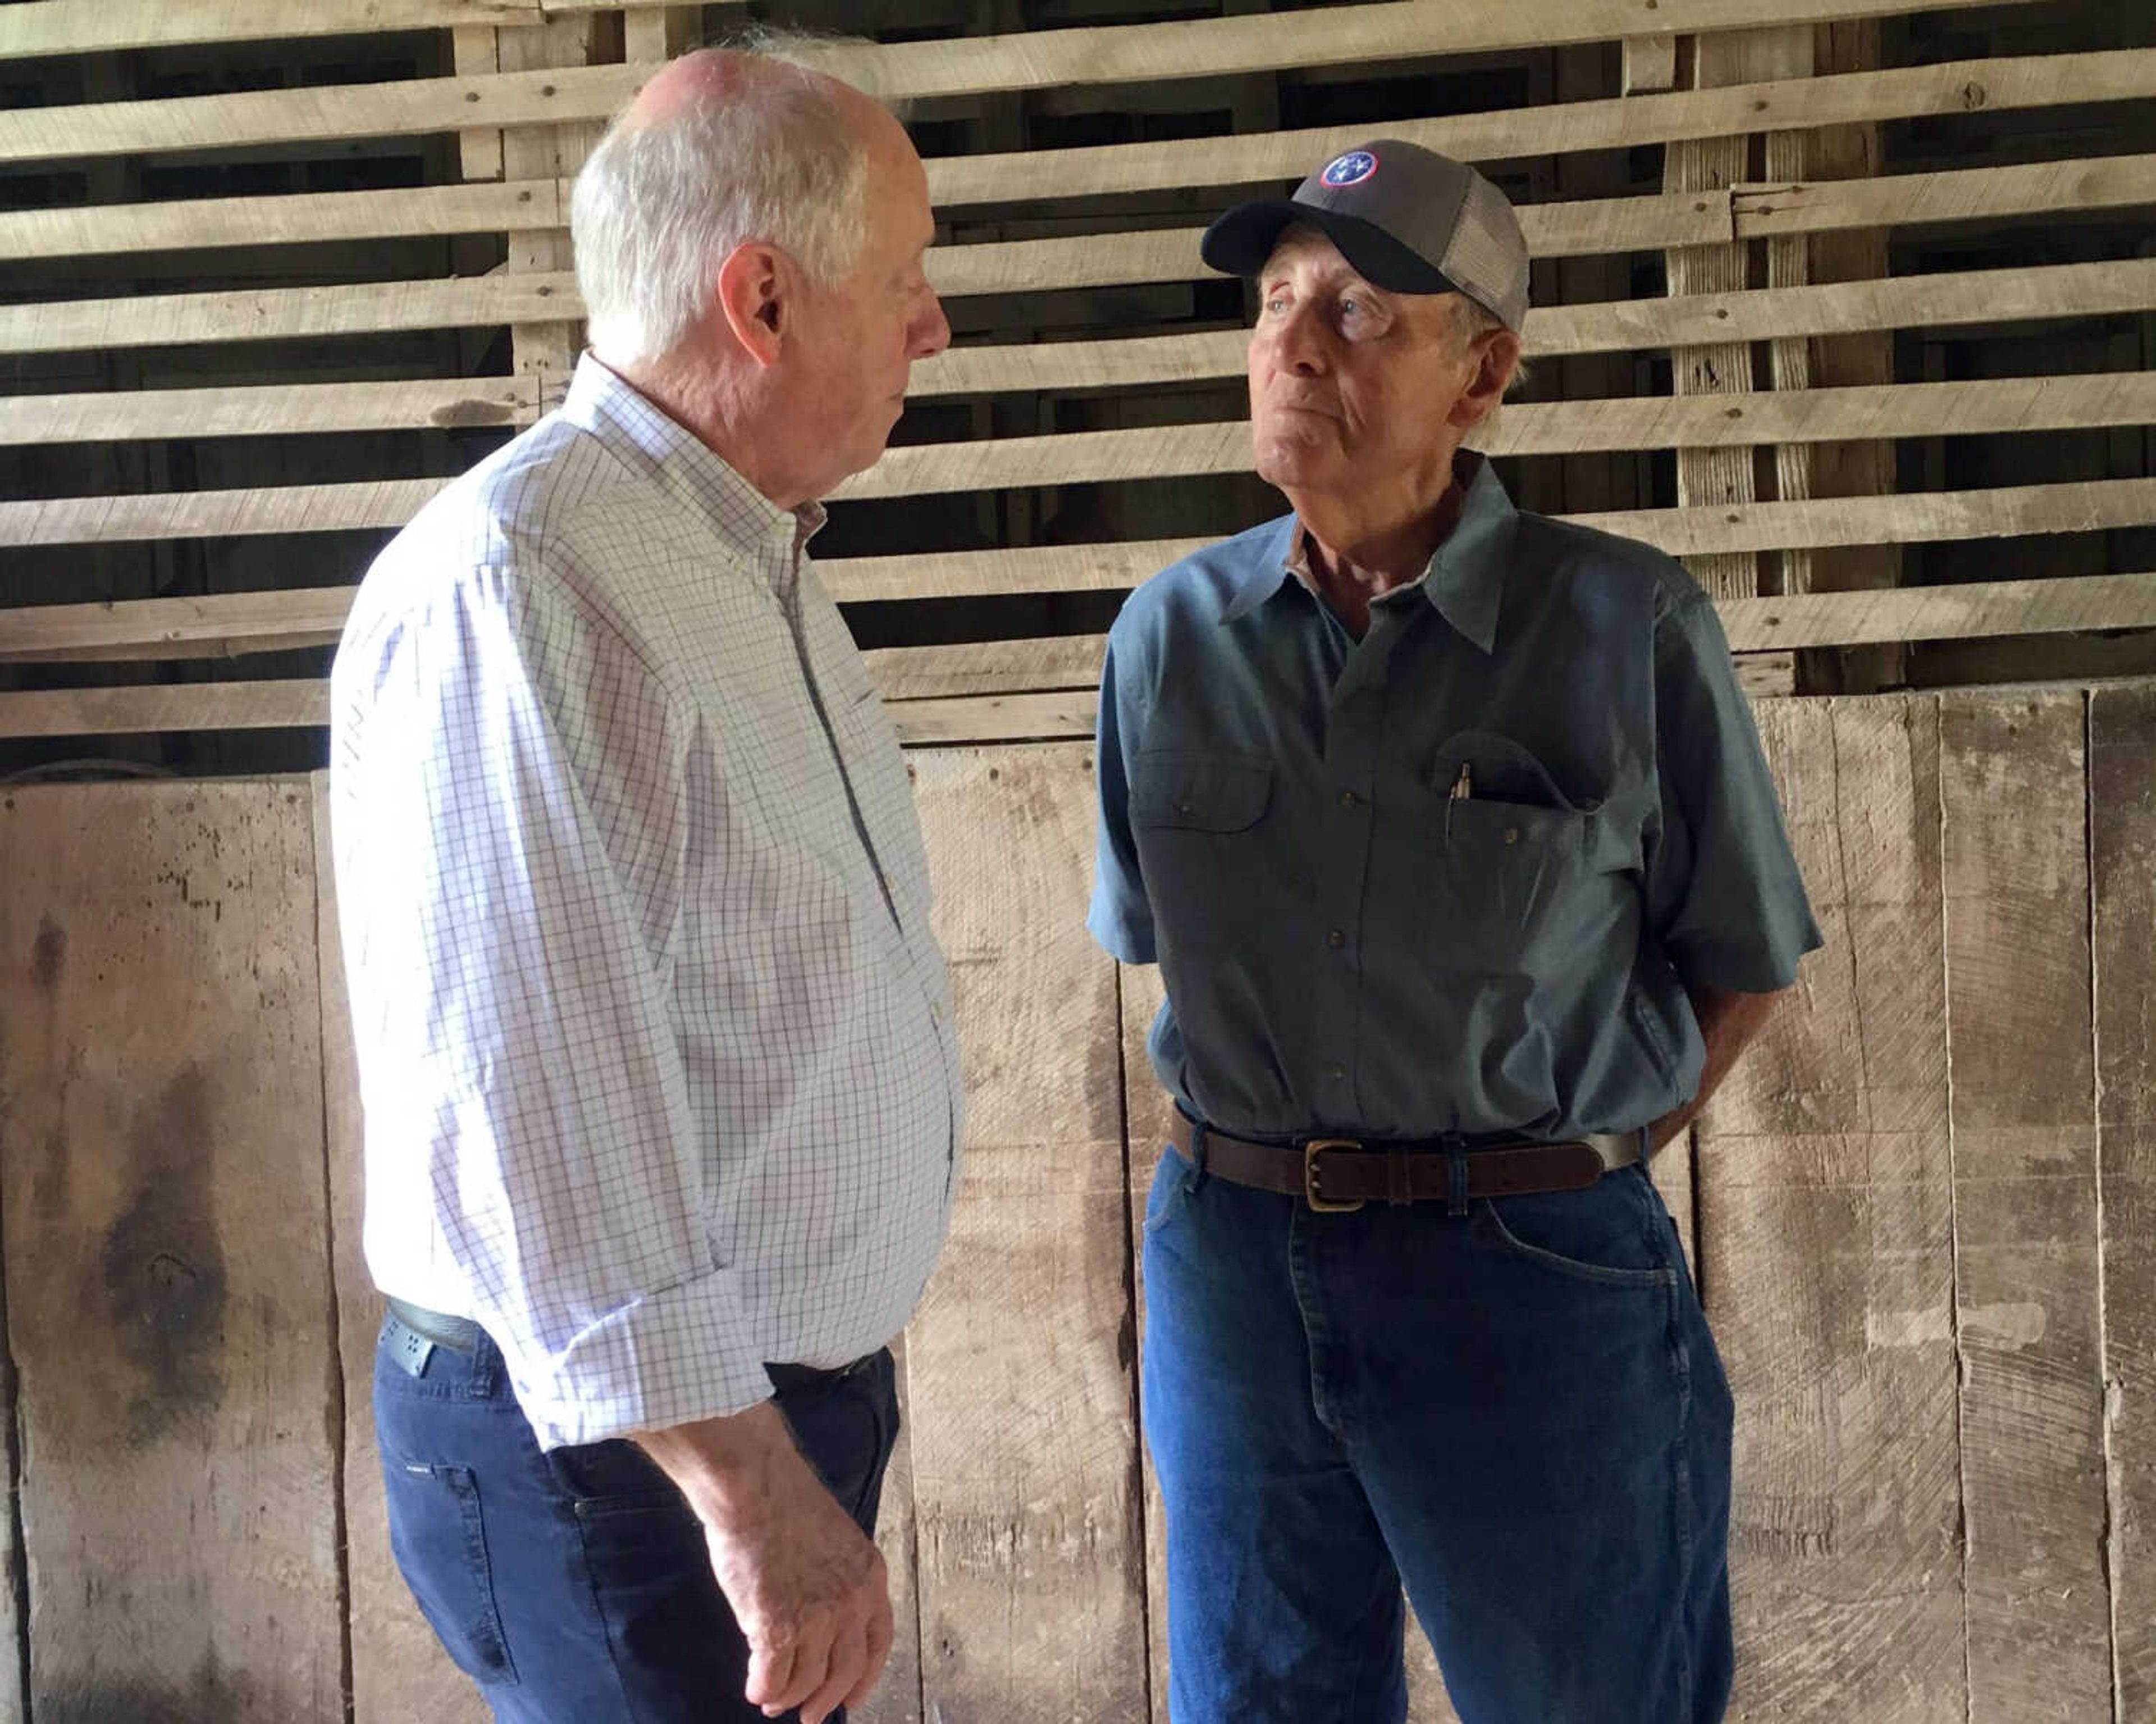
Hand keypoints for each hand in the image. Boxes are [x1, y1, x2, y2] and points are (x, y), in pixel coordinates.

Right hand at [634, 1402, 893, 1721]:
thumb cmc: (784, 1503)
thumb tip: (821, 1621)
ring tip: (772, 1700)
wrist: (755, 1487)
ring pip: (807, 1681)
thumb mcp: (834, 1539)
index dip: (866, 1677)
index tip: (853, 1697)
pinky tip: (755, 1688)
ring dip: (788, 1696)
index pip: (879, 1642)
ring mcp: (817, 1618)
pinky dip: (763, 1688)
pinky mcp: (778, 1628)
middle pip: (846, 1671)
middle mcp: (851, 1602)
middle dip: (827, 1701)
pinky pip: (772, 1677)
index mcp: (870, 1577)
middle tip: (811, 1716)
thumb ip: (836, 1579)